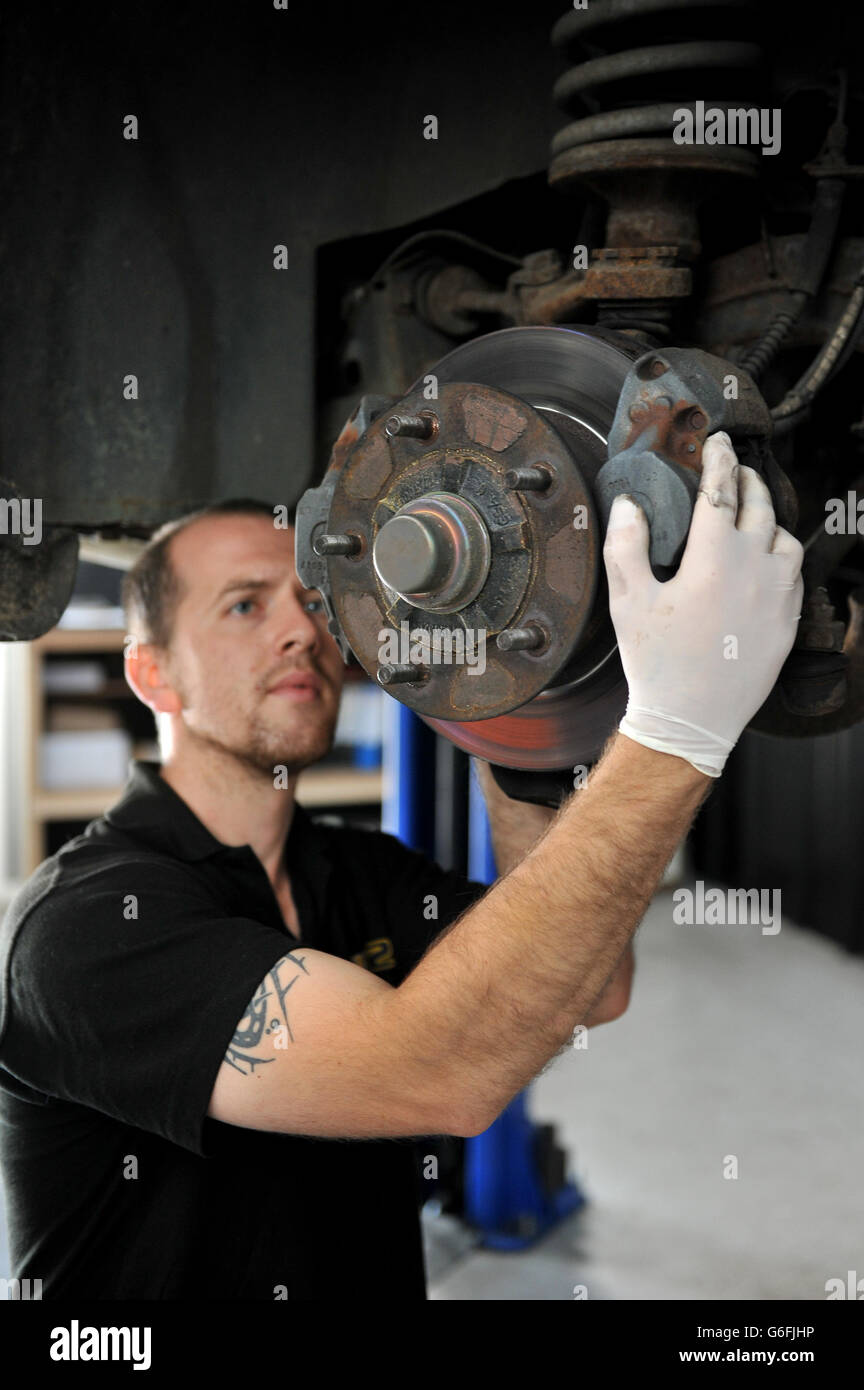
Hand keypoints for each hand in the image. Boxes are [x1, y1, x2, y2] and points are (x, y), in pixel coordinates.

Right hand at [602, 432, 803, 776]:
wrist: (692, 719)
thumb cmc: (657, 663)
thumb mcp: (628, 601)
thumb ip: (626, 546)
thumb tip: (628, 505)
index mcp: (714, 558)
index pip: (720, 490)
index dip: (717, 459)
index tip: (716, 441)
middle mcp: (755, 569)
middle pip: (760, 506)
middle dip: (748, 479)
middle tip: (735, 468)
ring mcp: (778, 597)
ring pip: (785, 538)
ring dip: (769, 519)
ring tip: (752, 515)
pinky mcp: (788, 622)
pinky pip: (794, 576)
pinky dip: (781, 557)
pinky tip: (765, 562)